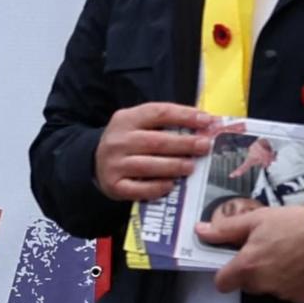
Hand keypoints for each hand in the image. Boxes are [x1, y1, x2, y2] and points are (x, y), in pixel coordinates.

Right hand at [95, 101, 212, 202]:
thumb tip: (206, 125)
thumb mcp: (140, 125)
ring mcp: (113, 163)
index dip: (185, 115)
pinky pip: (139, 188)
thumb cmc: (129, 142)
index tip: (207, 121)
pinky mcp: (114, 185)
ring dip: (173, 166)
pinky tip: (171, 185)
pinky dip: (157, 187)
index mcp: (126, 119)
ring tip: (191, 167)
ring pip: (148, 165)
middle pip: (156, 141)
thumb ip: (167, 124)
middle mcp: (117, 140)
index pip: (158, 113)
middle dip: (185, 144)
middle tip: (205, 146)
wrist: (96, 162)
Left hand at [201, 198, 303, 302]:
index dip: (225, 273)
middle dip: (253, 271)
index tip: (234, 261)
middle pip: (247, 284)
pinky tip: (303, 264)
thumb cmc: (293, 224)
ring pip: (269, 288)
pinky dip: (293, 281)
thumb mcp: (257, 220)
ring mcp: (284, 294)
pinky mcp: (303, 298)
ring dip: (273, 276)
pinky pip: (290, 292)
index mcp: (248, 267)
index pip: (222, 283)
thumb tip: (200, 231)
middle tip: (267, 250)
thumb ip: (226, 229)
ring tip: (289, 254)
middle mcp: (263, 285)